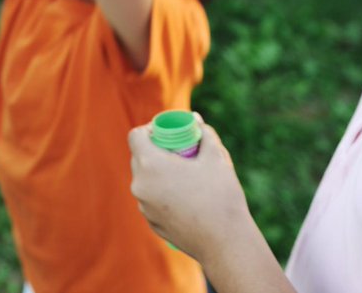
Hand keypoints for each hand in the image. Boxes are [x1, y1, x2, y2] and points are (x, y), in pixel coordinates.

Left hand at [128, 116, 253, 261]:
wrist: (225, 242)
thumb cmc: (220, 195)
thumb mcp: (216, 157)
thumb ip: (204, 133)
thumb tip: (196, 119)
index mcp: (150, 164)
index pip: (135, 136)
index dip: (149, 129)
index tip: (166, 133)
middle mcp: (140, 185)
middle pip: (138, 157)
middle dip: (155, 150)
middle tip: (177, 151)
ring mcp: (143, 207)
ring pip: (144, 180)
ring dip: (158, 173)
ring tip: (182, 174)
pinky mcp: (151, 223)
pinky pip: (151, 199)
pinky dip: (161, 193)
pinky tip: (184, 196)